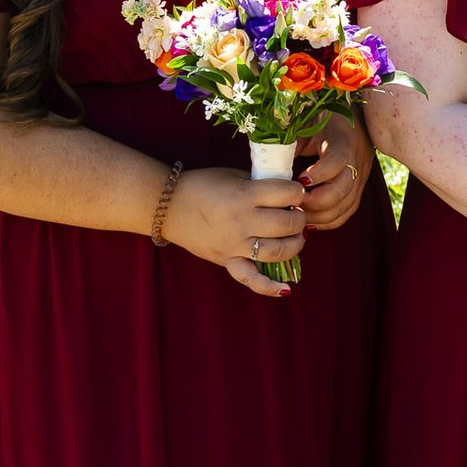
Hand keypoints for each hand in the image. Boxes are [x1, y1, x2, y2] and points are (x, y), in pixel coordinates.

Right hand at [165, 165, 305, 298]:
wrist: (168, 206)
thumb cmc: (203, 186)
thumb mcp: (234, 176)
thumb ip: (261, 186)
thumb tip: (288, 196)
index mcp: (244, 195)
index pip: (286, 193)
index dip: (297, 192)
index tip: (296, 192)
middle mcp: (242, 221)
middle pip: (287, 224)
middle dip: (299, 218)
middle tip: (296, 213)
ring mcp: (234, 245)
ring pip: (278, 251)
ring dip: (295, 244)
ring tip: (294, 237)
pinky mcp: (227, 261)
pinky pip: (250, 279)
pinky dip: (269, 287)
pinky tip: (286, 289)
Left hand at [296, 108, 371, 233]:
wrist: (350, 118)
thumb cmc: (319, 119)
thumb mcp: (304, 125)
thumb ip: (290, 144)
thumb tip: (268, 166)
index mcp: (343, 140)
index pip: (338, 161)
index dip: (319, 175)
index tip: (298, 180)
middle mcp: (357, 160)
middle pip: (344, 189)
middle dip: (316, 203)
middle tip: (293, 205)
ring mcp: (361, 175)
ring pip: (347, 205)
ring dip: (321, 216)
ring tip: (298, 215)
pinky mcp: (359, 187)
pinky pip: (348, 211)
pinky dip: (329, 220)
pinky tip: (310, 220)